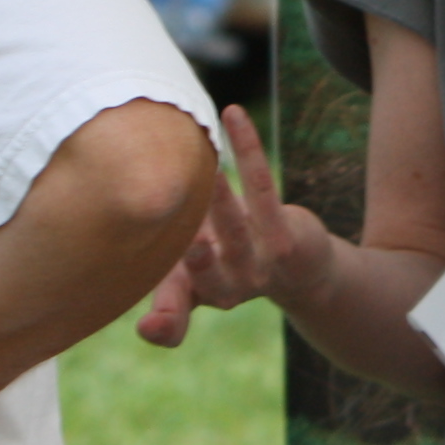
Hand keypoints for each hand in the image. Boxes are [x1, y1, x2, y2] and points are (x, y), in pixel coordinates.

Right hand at [136, 104, 330, 344]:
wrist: (300, 269)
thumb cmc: (227, 265)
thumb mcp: (190, 279)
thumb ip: (166, 294)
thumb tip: (144, 325)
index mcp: (199, 296)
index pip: (177, 310)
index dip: (164, 321)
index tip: (150, 328)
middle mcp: (231, 287)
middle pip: (209, 274)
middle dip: (199, 262)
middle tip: (189, 244)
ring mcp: (261, 262)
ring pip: (236, 229)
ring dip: (223, 202)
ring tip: (208, 170)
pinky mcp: (286, 233)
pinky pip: (263, 187)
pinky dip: (248, 150)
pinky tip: (233, 117)